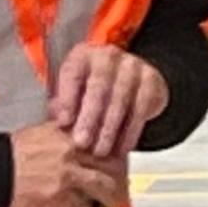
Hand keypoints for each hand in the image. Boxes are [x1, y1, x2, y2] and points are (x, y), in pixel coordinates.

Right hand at [6, 124, 127, 206]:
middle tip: (122, 184)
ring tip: (113, 203)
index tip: (119, 159)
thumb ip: (59, 130)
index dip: (115, 152)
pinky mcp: (59, 197)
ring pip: (104, 185)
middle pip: (111, 162)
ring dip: (113, 197)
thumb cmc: (8, 154)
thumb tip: (68, 123)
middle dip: (121, 176)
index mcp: (67, 133)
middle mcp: (71, 151)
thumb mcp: (37, 132)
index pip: (103, 139)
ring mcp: (67, 174)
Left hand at [54, 44, 169, 159]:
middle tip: (82, 142)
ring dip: (110, 128)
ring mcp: (132, 66)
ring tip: (100, 151)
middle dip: (90, 117)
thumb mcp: (74, 91)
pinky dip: (130, 131)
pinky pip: (140, 108)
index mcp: (83, 55)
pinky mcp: (151, 80)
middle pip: (99, 86)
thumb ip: (63, 105)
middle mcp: (108, 56)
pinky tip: (122, 147)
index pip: (73, 74)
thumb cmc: (93, 88)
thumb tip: (57, 122)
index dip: (67, 99)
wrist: (132, 79)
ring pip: (121, 99)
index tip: (63, 123)